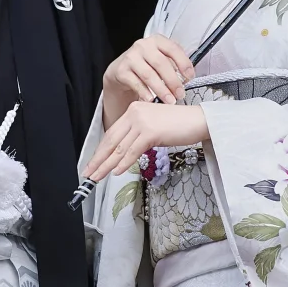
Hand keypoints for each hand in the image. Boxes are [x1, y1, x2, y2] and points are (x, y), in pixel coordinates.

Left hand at [85, 99, 209, 180]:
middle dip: (98, 159)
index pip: (112, 133)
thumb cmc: (180, 125)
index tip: (92, 163)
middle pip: (111, 140)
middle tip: (88, 173)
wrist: (199, 120)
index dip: (100, 150)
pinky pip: (132, 151)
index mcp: (133, 109)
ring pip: (119, 148)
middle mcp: (134, 112)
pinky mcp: (150, 131)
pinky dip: (123, 163)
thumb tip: (123, 154)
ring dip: (106, 165)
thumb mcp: (153, 126)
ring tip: (97, 177)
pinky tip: (115, 172)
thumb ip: (137, 135)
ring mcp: (142, 121)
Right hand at [101, 33, 194, 127]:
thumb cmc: (147, 65)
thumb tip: (187, 78)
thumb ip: (175, 63)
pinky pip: (136, 83)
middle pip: (161, 63)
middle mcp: (143, 46)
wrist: (121, 70)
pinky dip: (145, 93)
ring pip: (149, 75)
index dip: (183, 63)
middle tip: (180, 94)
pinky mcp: (121, 70)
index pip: (173, 49)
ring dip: (161, 90)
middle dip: (173, 81)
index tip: (190, 77)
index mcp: (157, 41)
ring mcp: (130, 57)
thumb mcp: (161, 58)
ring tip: (170, 101)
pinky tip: (152, 101)